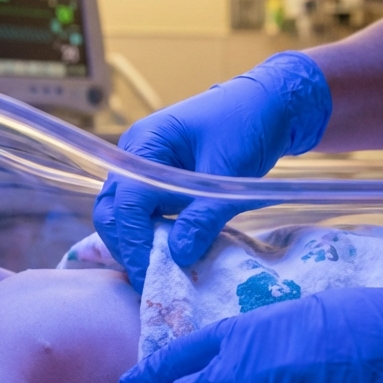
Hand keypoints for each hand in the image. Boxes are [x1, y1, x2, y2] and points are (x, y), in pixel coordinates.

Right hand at [93, 52, 331, 291]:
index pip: (125, 201)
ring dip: (137, 243)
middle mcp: (135, 155)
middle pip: (112, 210)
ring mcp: (144, 167)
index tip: (151, 273)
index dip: (134, 241)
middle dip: (127, 246)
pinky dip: (151, 235)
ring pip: (123, 215)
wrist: (270, 103)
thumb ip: (203, 215)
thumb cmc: (249, 124)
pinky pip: (143, 213)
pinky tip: (170, 253)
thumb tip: (178, 256)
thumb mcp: (229, 173)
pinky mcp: (159, 180)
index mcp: (146, 143)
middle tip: (152, 279)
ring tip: (161, 270)